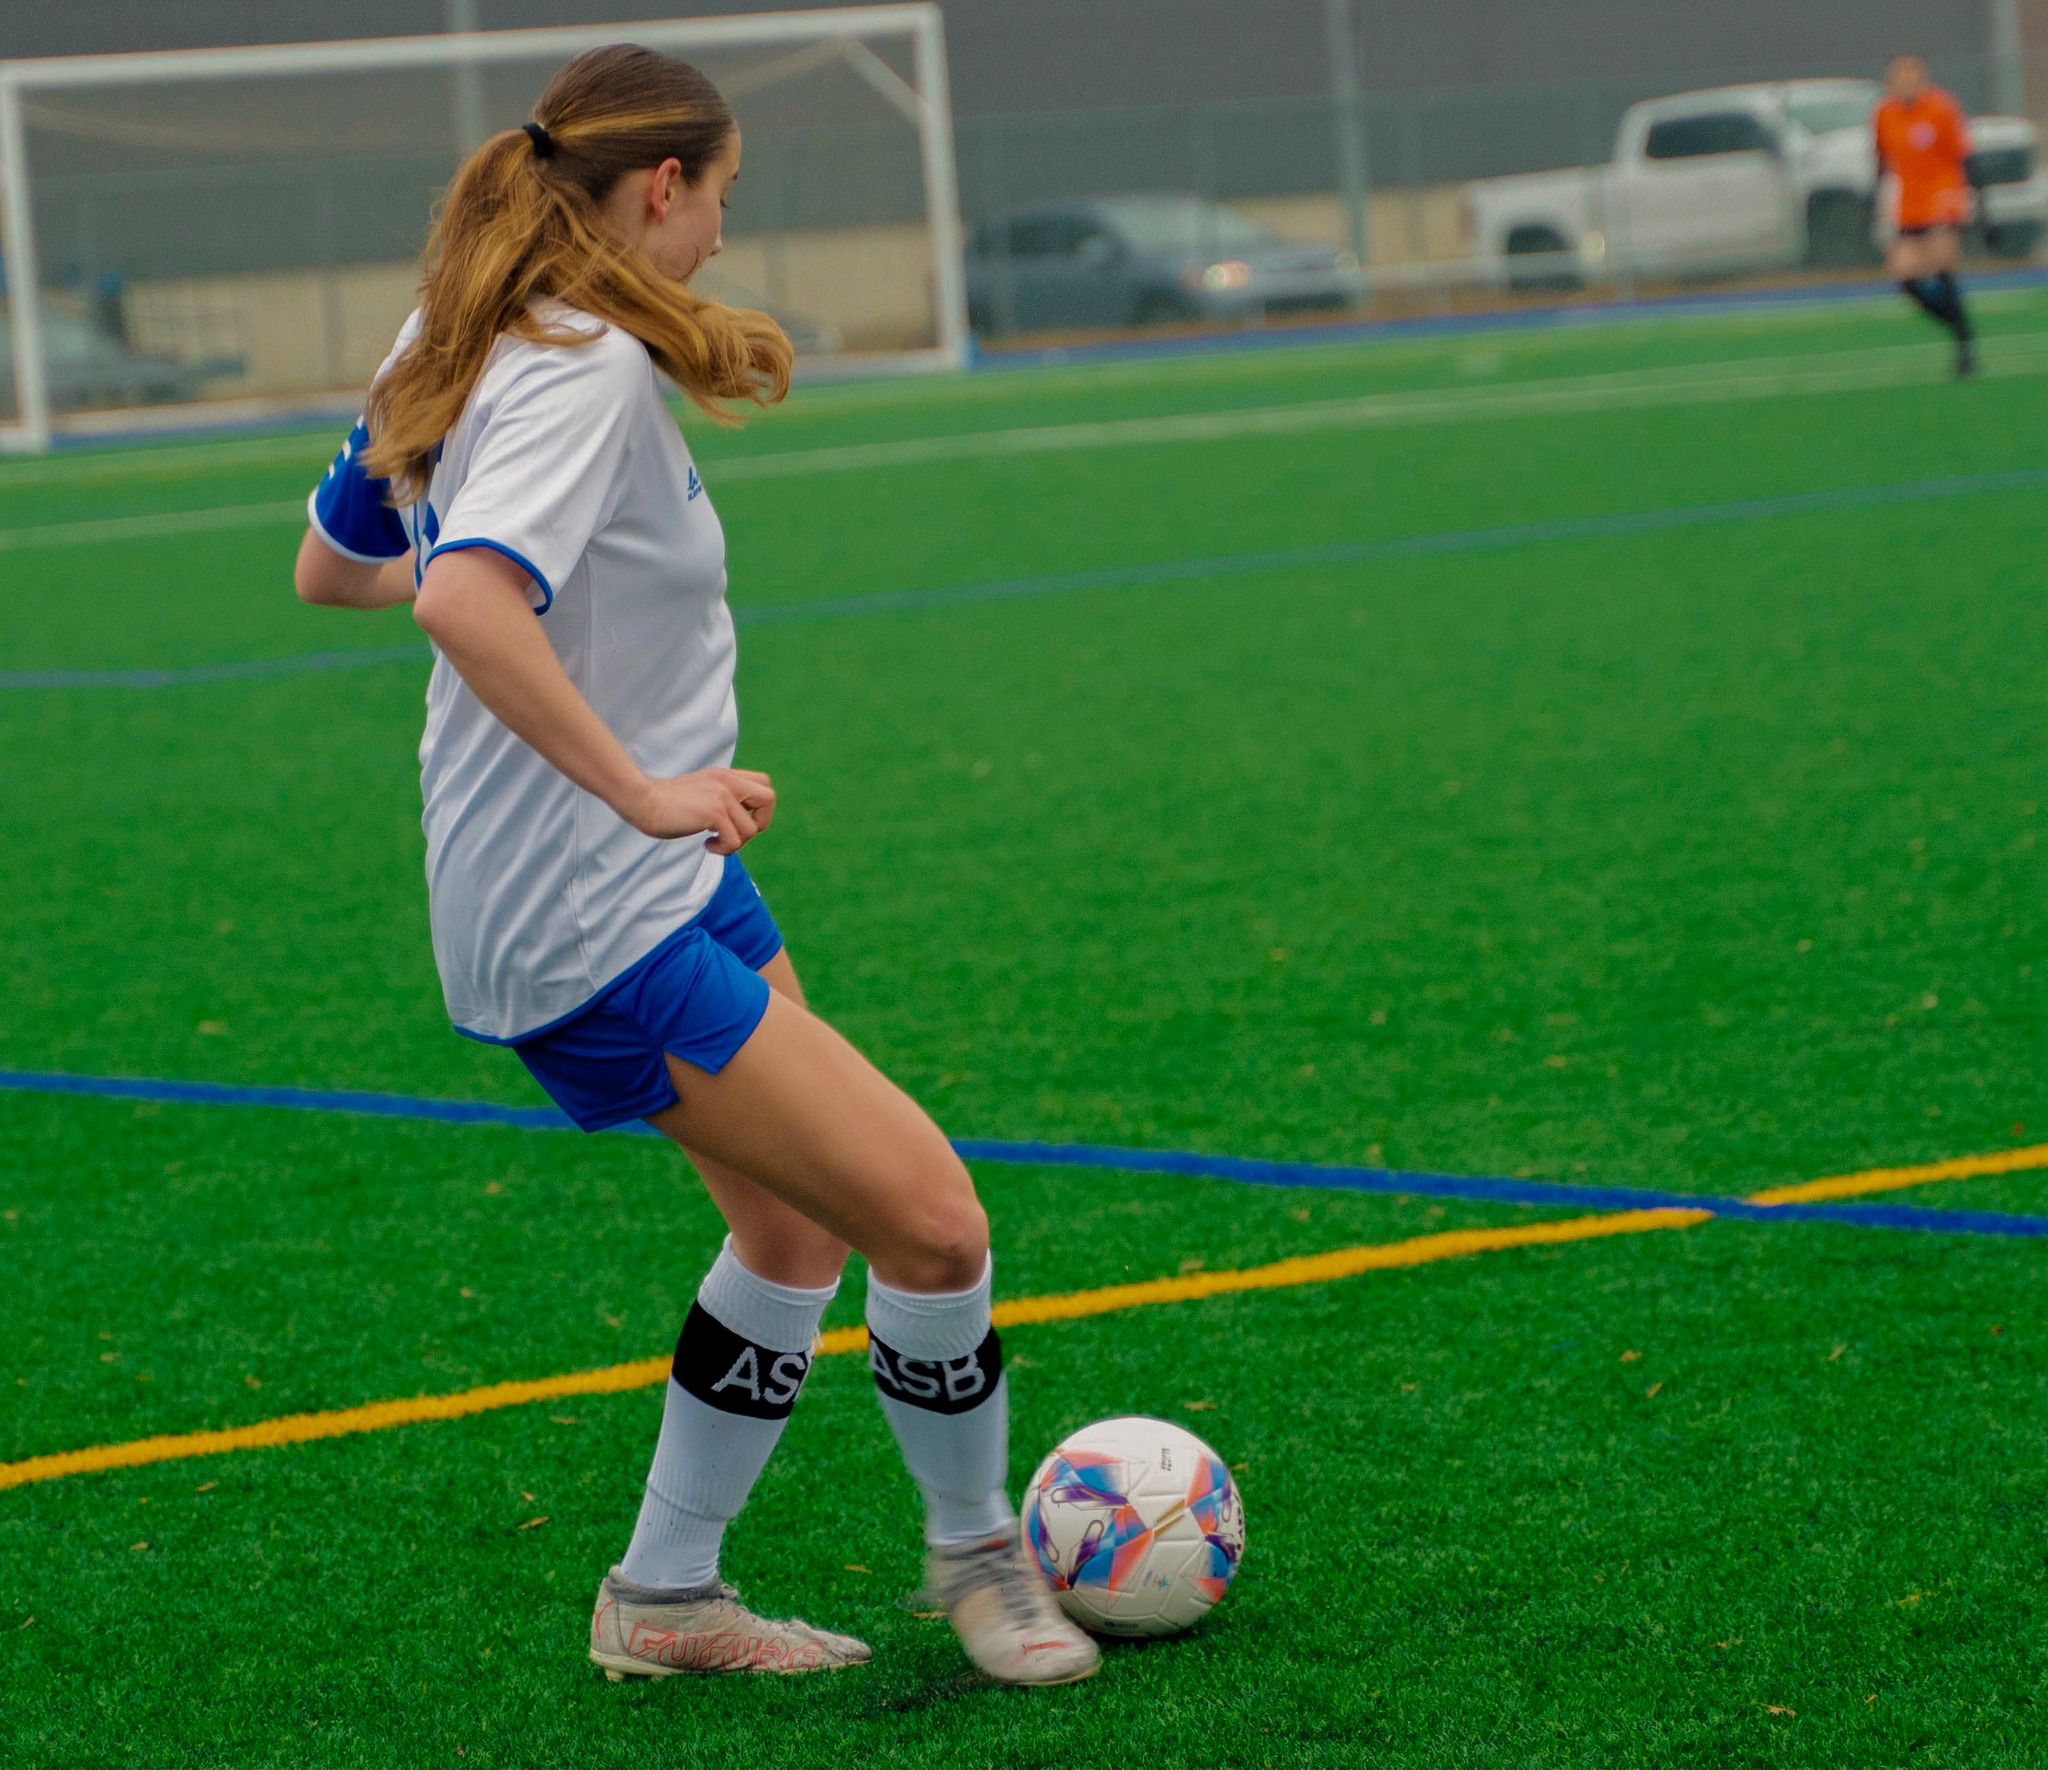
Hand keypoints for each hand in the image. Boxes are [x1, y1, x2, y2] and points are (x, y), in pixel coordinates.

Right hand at [620, 767, 775, 851]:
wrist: (642, 800)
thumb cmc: (665, 802)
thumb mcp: (700, 792)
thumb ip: (720, 798)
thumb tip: (739, 822)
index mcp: (725, 776)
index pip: (764, 783)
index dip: (759, 807)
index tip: (739, 819)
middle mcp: (728, 782)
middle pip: (769, 798)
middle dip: (759, 822)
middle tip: (737, 833)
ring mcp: (722, 796)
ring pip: (751, 829)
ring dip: (735, 843)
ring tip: (713, 842)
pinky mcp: (714, 812)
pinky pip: (734, 841)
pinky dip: (723, 849)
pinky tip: (706, 845)